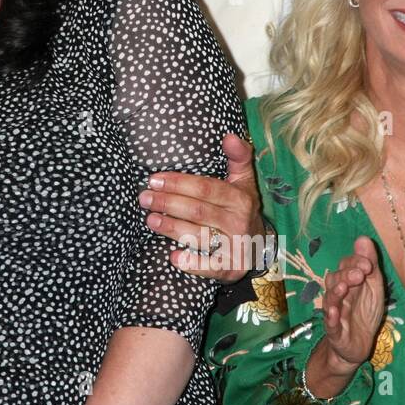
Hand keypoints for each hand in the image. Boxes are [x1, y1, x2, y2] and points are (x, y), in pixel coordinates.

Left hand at [140, 133, 262, 282]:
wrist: (259, 244)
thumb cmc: (241, 206)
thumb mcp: (243, 181)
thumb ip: (238, 158)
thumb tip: (229, 135)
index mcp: (240, 198)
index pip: (205, 189)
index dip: (178, 183)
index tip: (153, 178)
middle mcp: (239, 222)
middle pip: (198, 211)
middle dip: (168, 203)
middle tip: (144, 198)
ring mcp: (236, 247)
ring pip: (199, 236)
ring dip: (172, 228)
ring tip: (150, 219)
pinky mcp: (231, 269)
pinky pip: (209, 267)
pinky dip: (191, 263)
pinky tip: (173, 256)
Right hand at [321, 237, 384, 372]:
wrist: (357, 346)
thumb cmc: (364, 313)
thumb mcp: (373, 288)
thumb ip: (370, 265)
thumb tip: (363, 238)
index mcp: (348, 282)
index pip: (346, 266)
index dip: (355, 263)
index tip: (368, 264)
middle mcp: (338, 295)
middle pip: (335, 280)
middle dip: (346, 275)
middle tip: (359, 274)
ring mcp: (335, 312)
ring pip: (330, 299)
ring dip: (336, 292)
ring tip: (343, 287)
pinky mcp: (334, 331)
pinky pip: (330, 323)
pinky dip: (331, 317)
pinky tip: (334, 312)